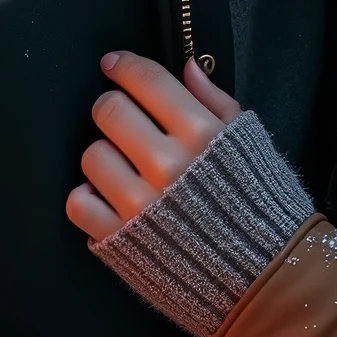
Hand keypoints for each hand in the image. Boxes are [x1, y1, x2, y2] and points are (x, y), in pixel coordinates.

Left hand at [66, 52, 240, 241]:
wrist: (258, 272)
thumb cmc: (253, 199)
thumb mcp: (245, 140)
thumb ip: (214, 100)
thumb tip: (187, 65)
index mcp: (200, 134)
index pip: (148, 81)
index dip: (124, 65)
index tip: (113, 63)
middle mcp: (167, 165)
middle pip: (110, 111)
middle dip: (112, 107)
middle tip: (121, 118)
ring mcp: (140, 204)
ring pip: (92, 154)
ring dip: (104, 154)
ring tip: (124, 166)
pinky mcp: (119, 240)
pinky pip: (78, 202)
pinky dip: (88, 196)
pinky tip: (111, 197)